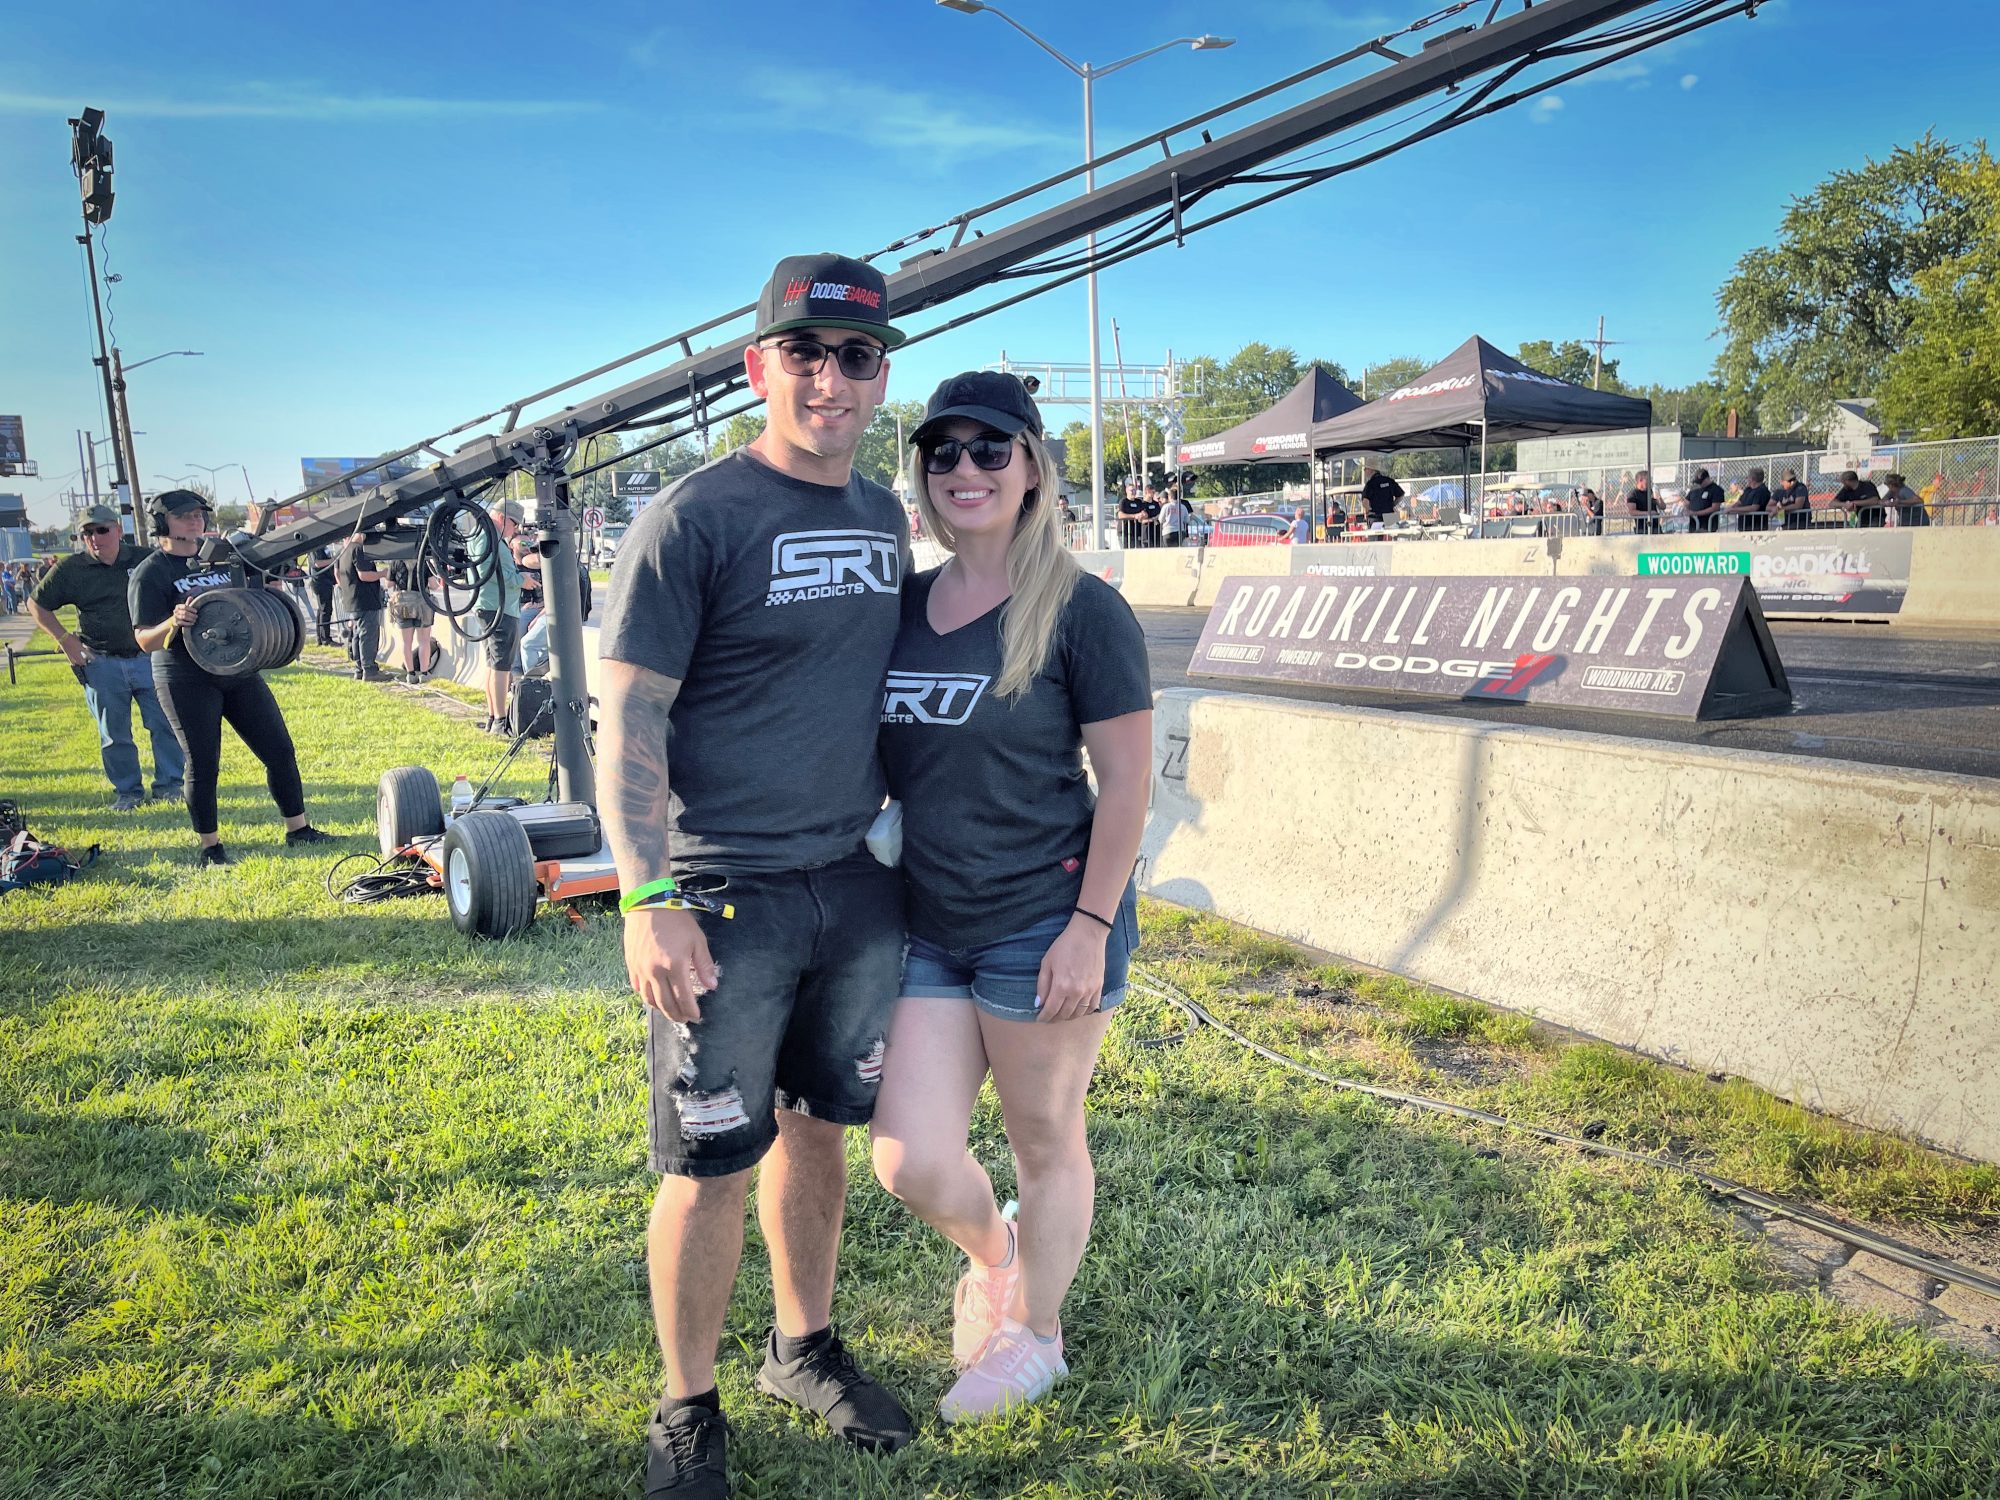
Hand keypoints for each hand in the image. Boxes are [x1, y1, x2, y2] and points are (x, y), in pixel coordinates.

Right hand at [62, 638, 94, 667]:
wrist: (63, 637)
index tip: (94, 659)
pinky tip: (73, 664)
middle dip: (84, 662)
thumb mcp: (78, 639)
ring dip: (79, 663)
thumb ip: (81, 643)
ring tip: (81, 665)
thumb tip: (83, 644)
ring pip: (76, 660)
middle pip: (81, 659)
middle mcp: (77, 651)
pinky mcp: (67, 654)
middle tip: (86, 664)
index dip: (91, 656)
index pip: (87, 653)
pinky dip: (72, 662)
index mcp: (80, 647)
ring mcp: (72, 653)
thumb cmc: (71, 636)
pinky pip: (70, 659)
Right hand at [171, 600, 200, 626]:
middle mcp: (175, 611)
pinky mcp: (175, 622)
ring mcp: (175, 617)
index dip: (191, 609)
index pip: (185, 606)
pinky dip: (188, 623)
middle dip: (192, 615)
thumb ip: (188, 603)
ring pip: (184, 617)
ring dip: (191, 619)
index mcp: (178, 606)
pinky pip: (182, 623)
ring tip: (195, 620)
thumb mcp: (184, 608)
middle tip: (196, 616)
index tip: (196, 611)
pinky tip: (192, 623)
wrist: (174, 621)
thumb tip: (191, 597)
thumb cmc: (182, 613)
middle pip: (185, 612)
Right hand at [624, 906, 718, 1022]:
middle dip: (676, 1015)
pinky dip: (646, 996)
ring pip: (649, 999)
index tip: (696, 1016)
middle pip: (666, 1003)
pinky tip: (653, 997)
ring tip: (670, 1012)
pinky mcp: (631, 964)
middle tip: (684, 1019)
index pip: (684, 997)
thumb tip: (712, 986)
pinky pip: (637, 987)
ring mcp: (641, 969)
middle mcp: (655, 972)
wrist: (648, 903)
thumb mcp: (697, 939)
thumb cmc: (676, 919)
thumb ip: (704, 965)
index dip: (691, 1010)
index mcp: (674, 966)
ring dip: (661, 1009)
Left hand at [1035, 916, 1108, 1023]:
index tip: (1040, 1019)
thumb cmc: (1064, 946)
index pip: (1051, 1010)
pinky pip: (1092, 1007)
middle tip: (1049, 1017)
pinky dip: (1084, 1012)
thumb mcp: (1047, 962)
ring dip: (1068, 1017)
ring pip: (1078, 1013)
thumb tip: (1039, 1003)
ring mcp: (1089, 991)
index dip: (1044, 1017)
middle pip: (1064, 1014)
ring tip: (1061, 1015)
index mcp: (1061, 986)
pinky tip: (1078, 1010)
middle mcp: (1076, 992)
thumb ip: (1042, 985)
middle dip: (1054, 1018)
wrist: (1088, 934)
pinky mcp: (1099, 987)